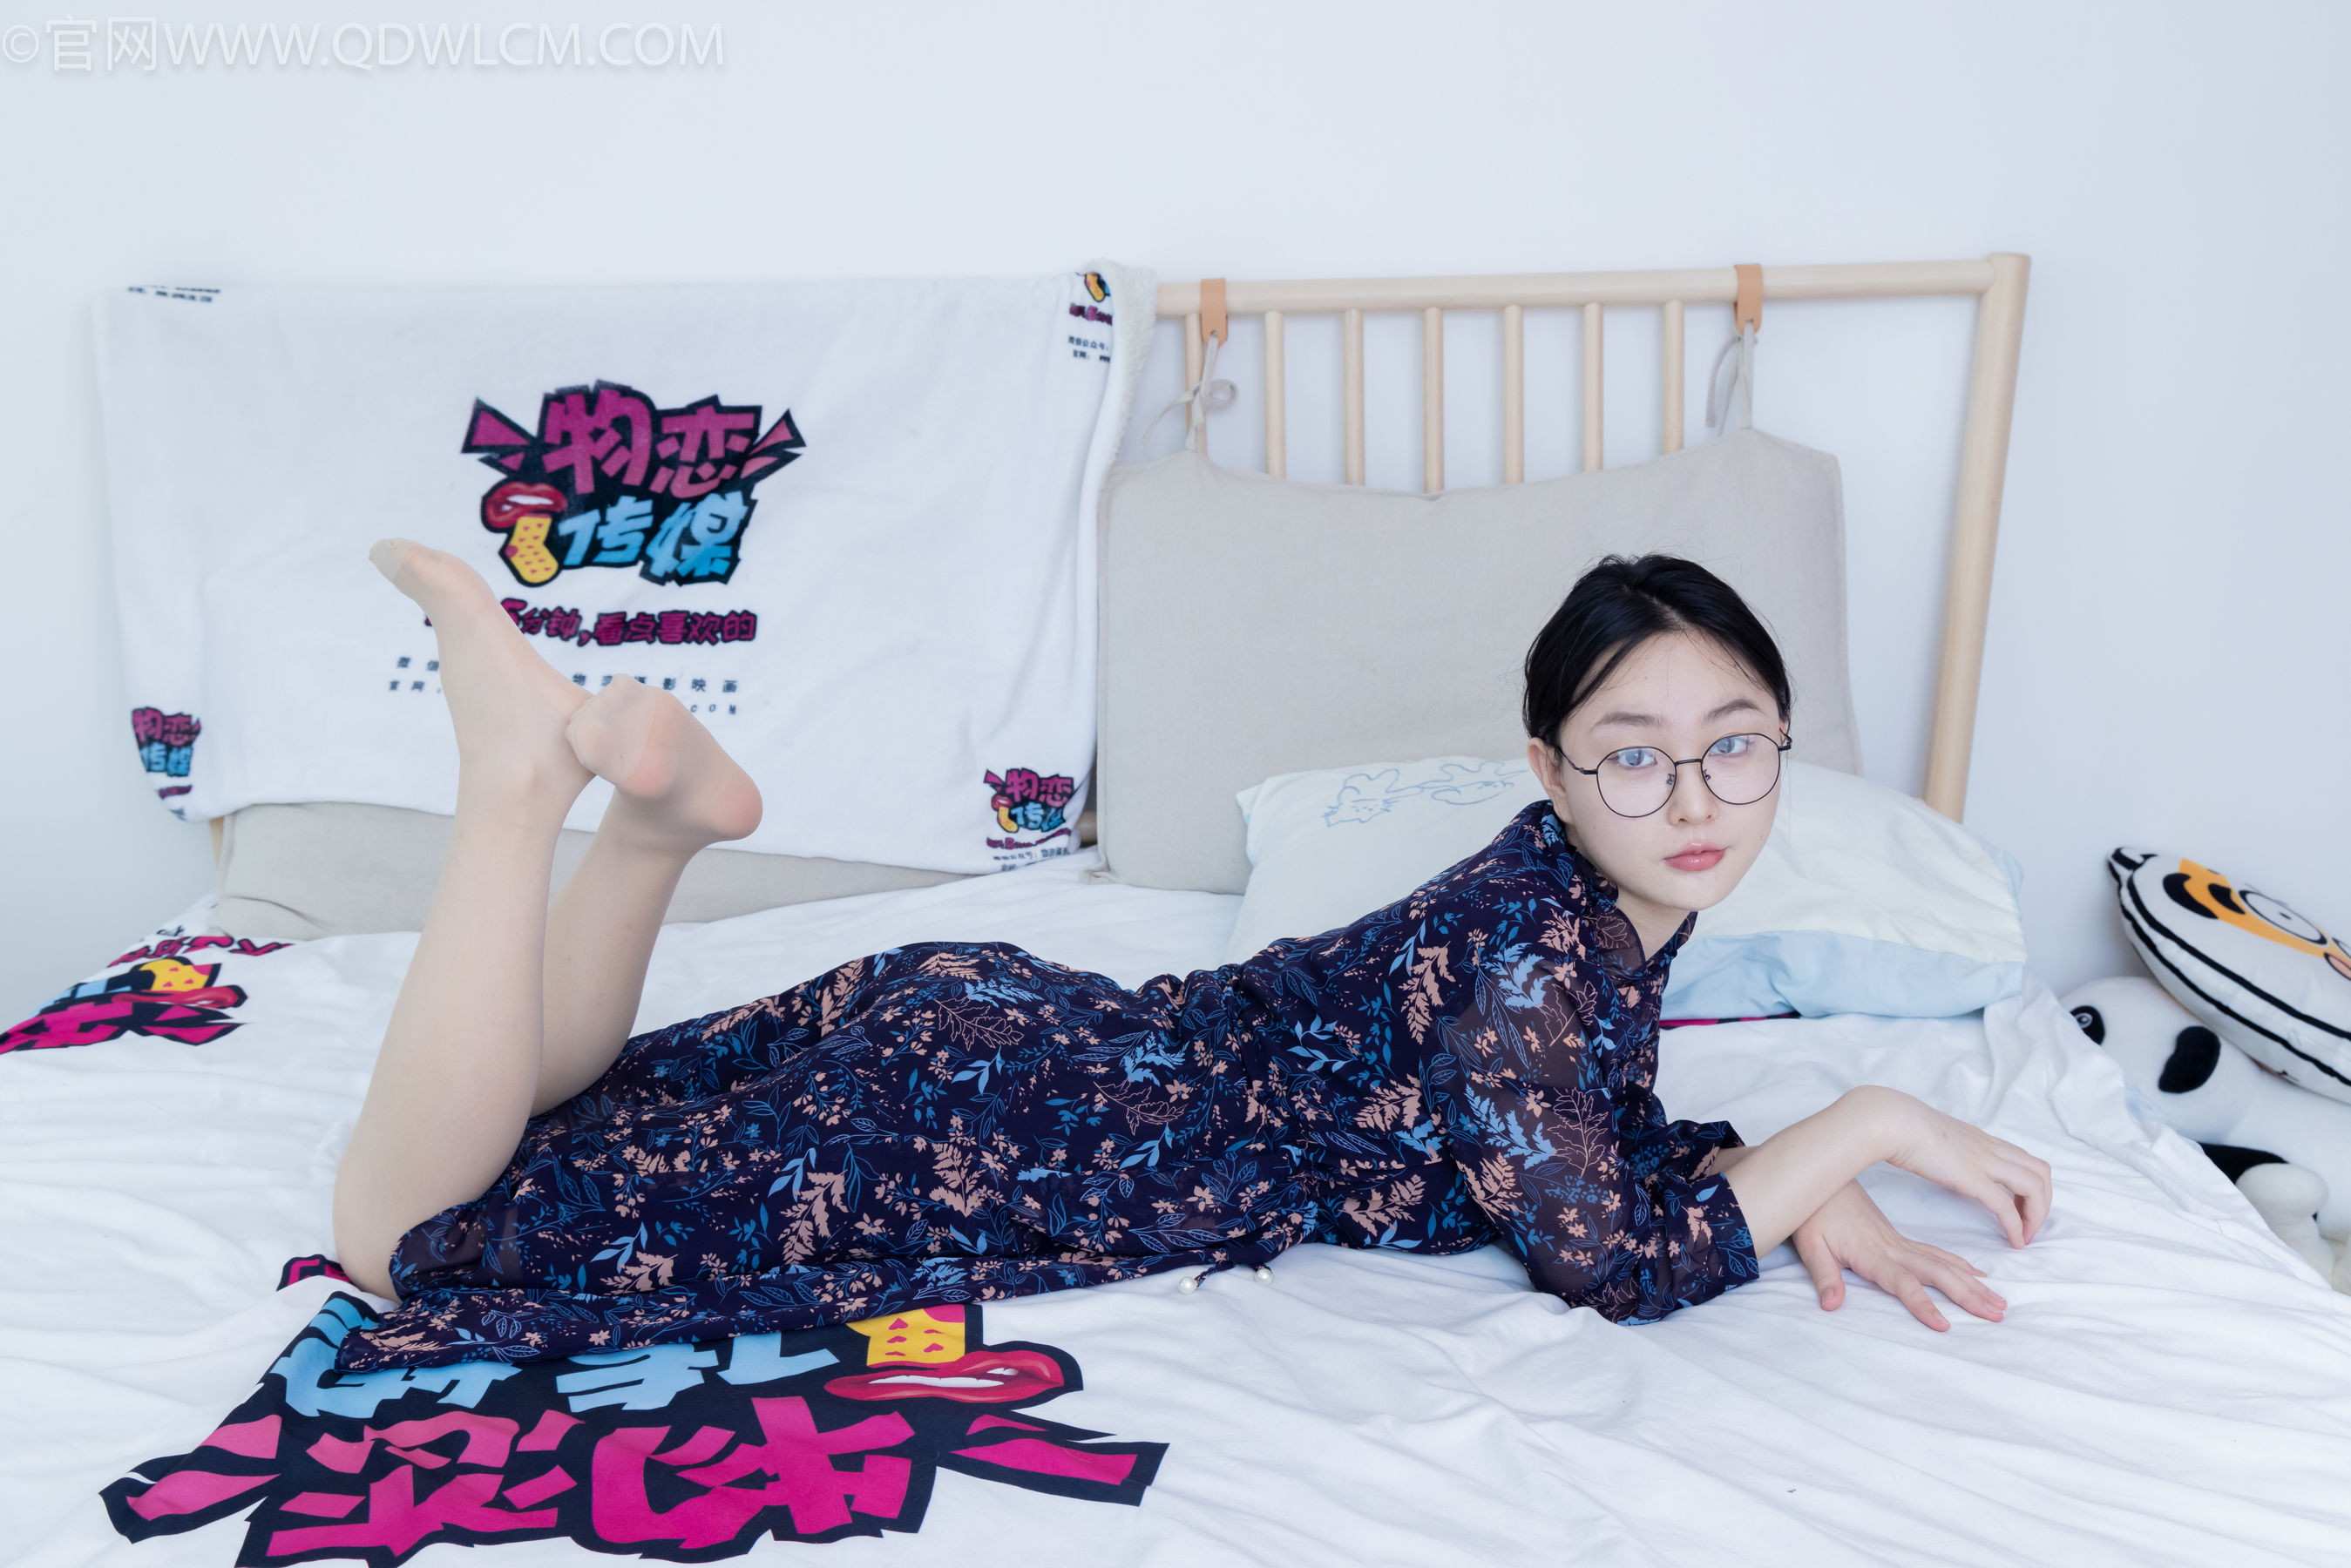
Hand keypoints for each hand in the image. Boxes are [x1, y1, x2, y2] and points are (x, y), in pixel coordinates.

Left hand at [1793, 1179, 2005, 1331]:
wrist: (1820, 1180)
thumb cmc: (1813, 1217)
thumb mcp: (1810, 1247)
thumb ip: (1824, 1277)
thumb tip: (1831, 1305)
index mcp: (1872, 1254)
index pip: (1902, 1283)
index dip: (1922, 1304)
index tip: (1944, 1325)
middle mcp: (1893, 1249)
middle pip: (1937, 1273)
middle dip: (1968, 1296)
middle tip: (1997, 1315)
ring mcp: (1900, 1243)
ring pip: (1943, 1264)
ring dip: (1972, 1284)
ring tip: (1999, 1302)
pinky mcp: (1901, 1239)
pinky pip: (1937, 1253)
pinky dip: (1960, 1265)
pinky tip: (1978, 1275)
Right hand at [1860, 1086, 2053, 1248]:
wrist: (1892, 1121)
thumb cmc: (1901, 1126)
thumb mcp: (1934, 1136)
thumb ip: (1947, 1149)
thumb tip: (1941, 1159)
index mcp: (1982, 1139)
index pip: (2025, 1159)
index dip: (2032, 1186)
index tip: (2021, 1208)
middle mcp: (1990, 1148)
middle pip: (2041, 1172)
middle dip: (2043, 1203)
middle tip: (2029, 1226)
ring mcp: (1984, 1161)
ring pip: (2035, 1186)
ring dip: (2036, 1215)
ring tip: (2024, 1236)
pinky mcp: (1972, 1178)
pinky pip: (2005, 1206)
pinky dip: (2016, 1226)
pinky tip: (2013, 1241)